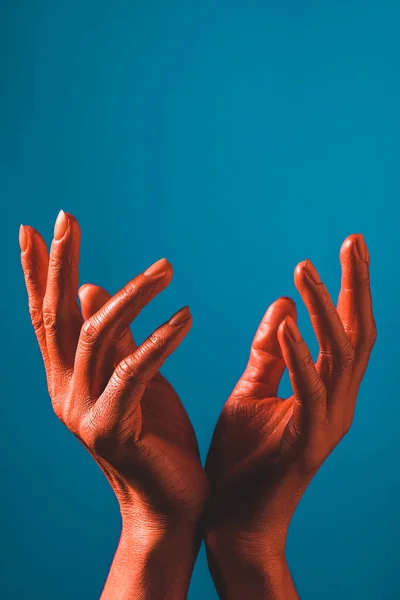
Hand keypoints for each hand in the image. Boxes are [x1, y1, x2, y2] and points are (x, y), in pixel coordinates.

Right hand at [20, 211, 207, 599]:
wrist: (170, 503)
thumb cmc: (156, 436)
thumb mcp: (134, 374)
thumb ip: (114, 335)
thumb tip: (92, 289)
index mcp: (68, 377)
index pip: (48, 315)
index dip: (38, 270)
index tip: (33, 228)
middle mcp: (65, 391)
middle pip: (56, 316)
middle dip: (59, 263)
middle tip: (65, 217)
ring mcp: (82, 412)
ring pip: (97, 337)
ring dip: (133, 296)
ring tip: (168, 268)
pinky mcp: (110, 430)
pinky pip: (133, 372)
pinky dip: (159, 341)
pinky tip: (185, 316)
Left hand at [205, 234, 376, 599]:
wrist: (233, 521)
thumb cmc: (243, 458)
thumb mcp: (253, 392)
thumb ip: (270, 353)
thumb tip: (284, 306)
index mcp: (325, 390)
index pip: (345, 330)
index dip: (349, 288)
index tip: (347, 246)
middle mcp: (336, 404)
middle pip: (357, 335)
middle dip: (356, 286)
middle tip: (352, 241)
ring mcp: (326, 425)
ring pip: (339, 356)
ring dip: (323, 310)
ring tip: (306, 269)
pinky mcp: (306, 445)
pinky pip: (307, 393)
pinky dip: (299, 356)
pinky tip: (288, 324)